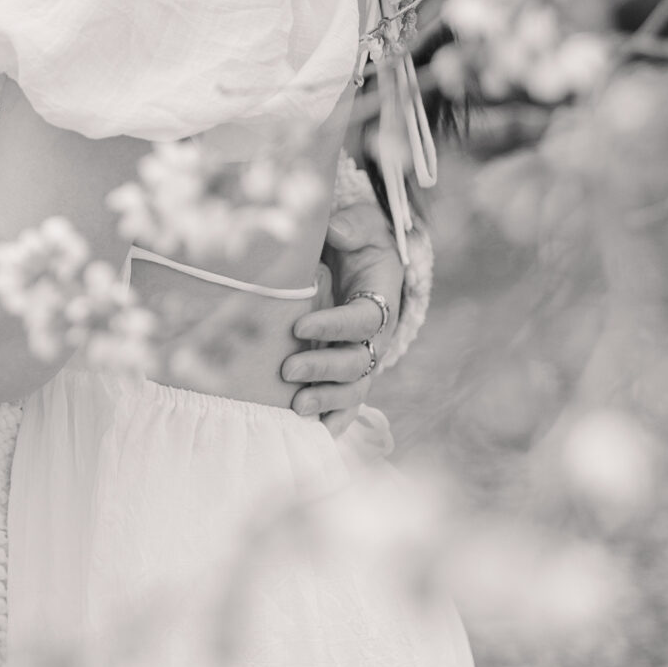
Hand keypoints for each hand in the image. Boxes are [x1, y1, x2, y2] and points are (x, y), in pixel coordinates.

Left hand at [280, 173, 404, 434]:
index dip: (334, 326)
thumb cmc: (360, 240)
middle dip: (323, 368)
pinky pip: (346, 405)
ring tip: (294, 408)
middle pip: (358, 362)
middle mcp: (376, 338)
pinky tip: (314, 440)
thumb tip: (335, 229)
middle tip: (286, 369)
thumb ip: (350, 227)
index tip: (297, 325)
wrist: (365, 258)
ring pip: (353, 389)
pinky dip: (334, 424)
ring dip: (326, 401)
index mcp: (381, 302)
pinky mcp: (348, 373)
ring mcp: (363, 359)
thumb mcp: (359, 226)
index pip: (363, 320)